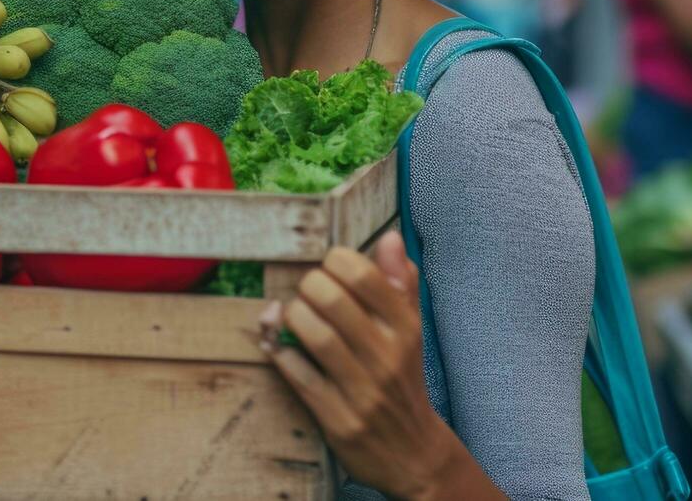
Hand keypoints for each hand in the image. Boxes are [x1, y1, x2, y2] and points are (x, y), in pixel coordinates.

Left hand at [260, 232, 503, 500]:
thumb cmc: (403, 379)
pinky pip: (298, 375)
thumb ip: (400, 282)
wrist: (414, 454)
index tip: (329, 268)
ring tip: (291, 316)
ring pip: (314, 334)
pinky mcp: (338, 419)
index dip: (335, 260)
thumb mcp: (412, 331)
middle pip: (332, 299)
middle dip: (308, 286)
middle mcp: (387, 357)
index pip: (365, 275)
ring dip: (291, 317)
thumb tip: (390, 238)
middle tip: (306, 292)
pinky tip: (278, 346)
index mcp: (406, 328)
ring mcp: (363, 390)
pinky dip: (280, 354)